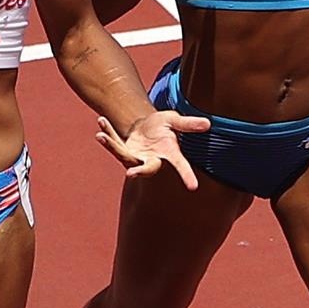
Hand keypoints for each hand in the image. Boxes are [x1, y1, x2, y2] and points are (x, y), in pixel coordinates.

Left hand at [93, 109, 207, 189]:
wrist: (146, 125)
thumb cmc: (163, 125)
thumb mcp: (175, 120)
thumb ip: (189, 124)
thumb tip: (208, 124)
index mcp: (168, 154)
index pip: (180, 165)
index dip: (187, 175)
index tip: (194, 187)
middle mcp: (151, 160)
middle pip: (146, 169)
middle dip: (139, 171)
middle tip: (131, 173)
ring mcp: (135, 158)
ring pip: (123, 155)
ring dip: (112, 145)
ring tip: (101, 135)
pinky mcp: (123, 151)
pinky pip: (114, 143)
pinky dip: (108, 133)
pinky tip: (101, 122)